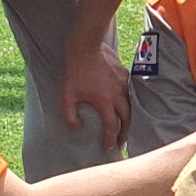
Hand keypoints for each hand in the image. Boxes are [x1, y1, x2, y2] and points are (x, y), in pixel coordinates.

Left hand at [64, 28, 133, 151]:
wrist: (85, 46)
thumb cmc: (73, 71)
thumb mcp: (66, 96)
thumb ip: (71, 116)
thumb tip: (79, 128)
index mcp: (105, 102)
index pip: (111, 127)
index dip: (109, 140)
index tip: (106, 149)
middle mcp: (118, 94)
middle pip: (127, 119)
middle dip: (124, 133)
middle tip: (120, 142)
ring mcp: (123, 83)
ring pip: (130, 105)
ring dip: (127, 119)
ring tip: (122, 126)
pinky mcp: (123, 73)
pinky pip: (127, 92)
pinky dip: (125, 102)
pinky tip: (120, 103)